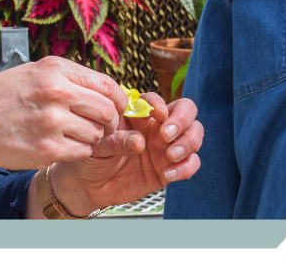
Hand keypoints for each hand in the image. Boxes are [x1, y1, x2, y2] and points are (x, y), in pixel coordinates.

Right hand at [0, 56, 126, 181]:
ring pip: (96, 133)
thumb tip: (107, 90)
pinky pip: (82, 152)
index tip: (117, 107)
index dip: (118, 99)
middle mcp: (56, 93)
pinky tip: (64, 144)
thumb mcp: (36, 71)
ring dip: (91, 137)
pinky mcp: (47, 149)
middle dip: (110, 121)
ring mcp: (52, 122)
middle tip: (101, 125)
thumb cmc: (3, 96)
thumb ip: (71, 77)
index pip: (107, 85)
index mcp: (56, 70)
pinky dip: (78, 151)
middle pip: (107, 111)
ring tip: (73, 133)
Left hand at [48, 91, 202, 215]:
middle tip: (166, 135)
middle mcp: (157, 127)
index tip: (158, 115)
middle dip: (183, 120)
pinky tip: (168, 174)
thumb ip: (117, 141)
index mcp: (139, 114)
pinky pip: (191, 163)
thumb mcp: (99, 145)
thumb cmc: (92, 156)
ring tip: (170, 155)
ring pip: (194, 134)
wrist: (90, 186)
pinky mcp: (171, 168)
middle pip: (187, 110)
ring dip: (188, 142)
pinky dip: (186, 167)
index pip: (158, 99)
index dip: (161, 104)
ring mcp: (166, 147)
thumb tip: (139, 141)